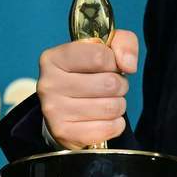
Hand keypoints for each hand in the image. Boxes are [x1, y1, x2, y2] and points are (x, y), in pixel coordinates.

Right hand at [37, 30, 137, 148]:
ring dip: (118, 104)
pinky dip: (115, 124)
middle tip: (111, 86)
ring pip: (110, 107)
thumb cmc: (87, 73)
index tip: (110, 65)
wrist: (65, 109)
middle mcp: (48, 83)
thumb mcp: (104, 48)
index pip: (99, 56)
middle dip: (119, 85)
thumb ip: (123, 43)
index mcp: (54, 58)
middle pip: (108, 83)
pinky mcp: (64, 133)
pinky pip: (108, 128)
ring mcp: (54, 110)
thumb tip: (128, 65)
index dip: (114, 62)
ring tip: (107, 101)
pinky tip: (104, 118)